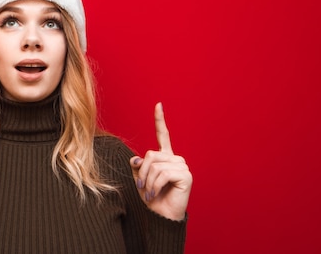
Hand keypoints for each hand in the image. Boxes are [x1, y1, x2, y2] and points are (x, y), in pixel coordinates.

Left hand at [130, 102, 191, 220]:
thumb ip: (138, 166)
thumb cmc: (152, 198)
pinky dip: (154, 185)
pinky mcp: (185, 175)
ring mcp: (182, 166)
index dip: (160, 120)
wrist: (162, 215)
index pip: (163, 135)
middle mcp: (175, 158)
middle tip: (142, 187)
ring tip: (149, 193)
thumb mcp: (140, 179)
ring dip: (147, 181)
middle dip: (142, 172)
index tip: (158, 105)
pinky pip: (162, 174)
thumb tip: (135, 159)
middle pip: (150, 154)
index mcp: (165, 157)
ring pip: (154, 165)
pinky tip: (155, 194)